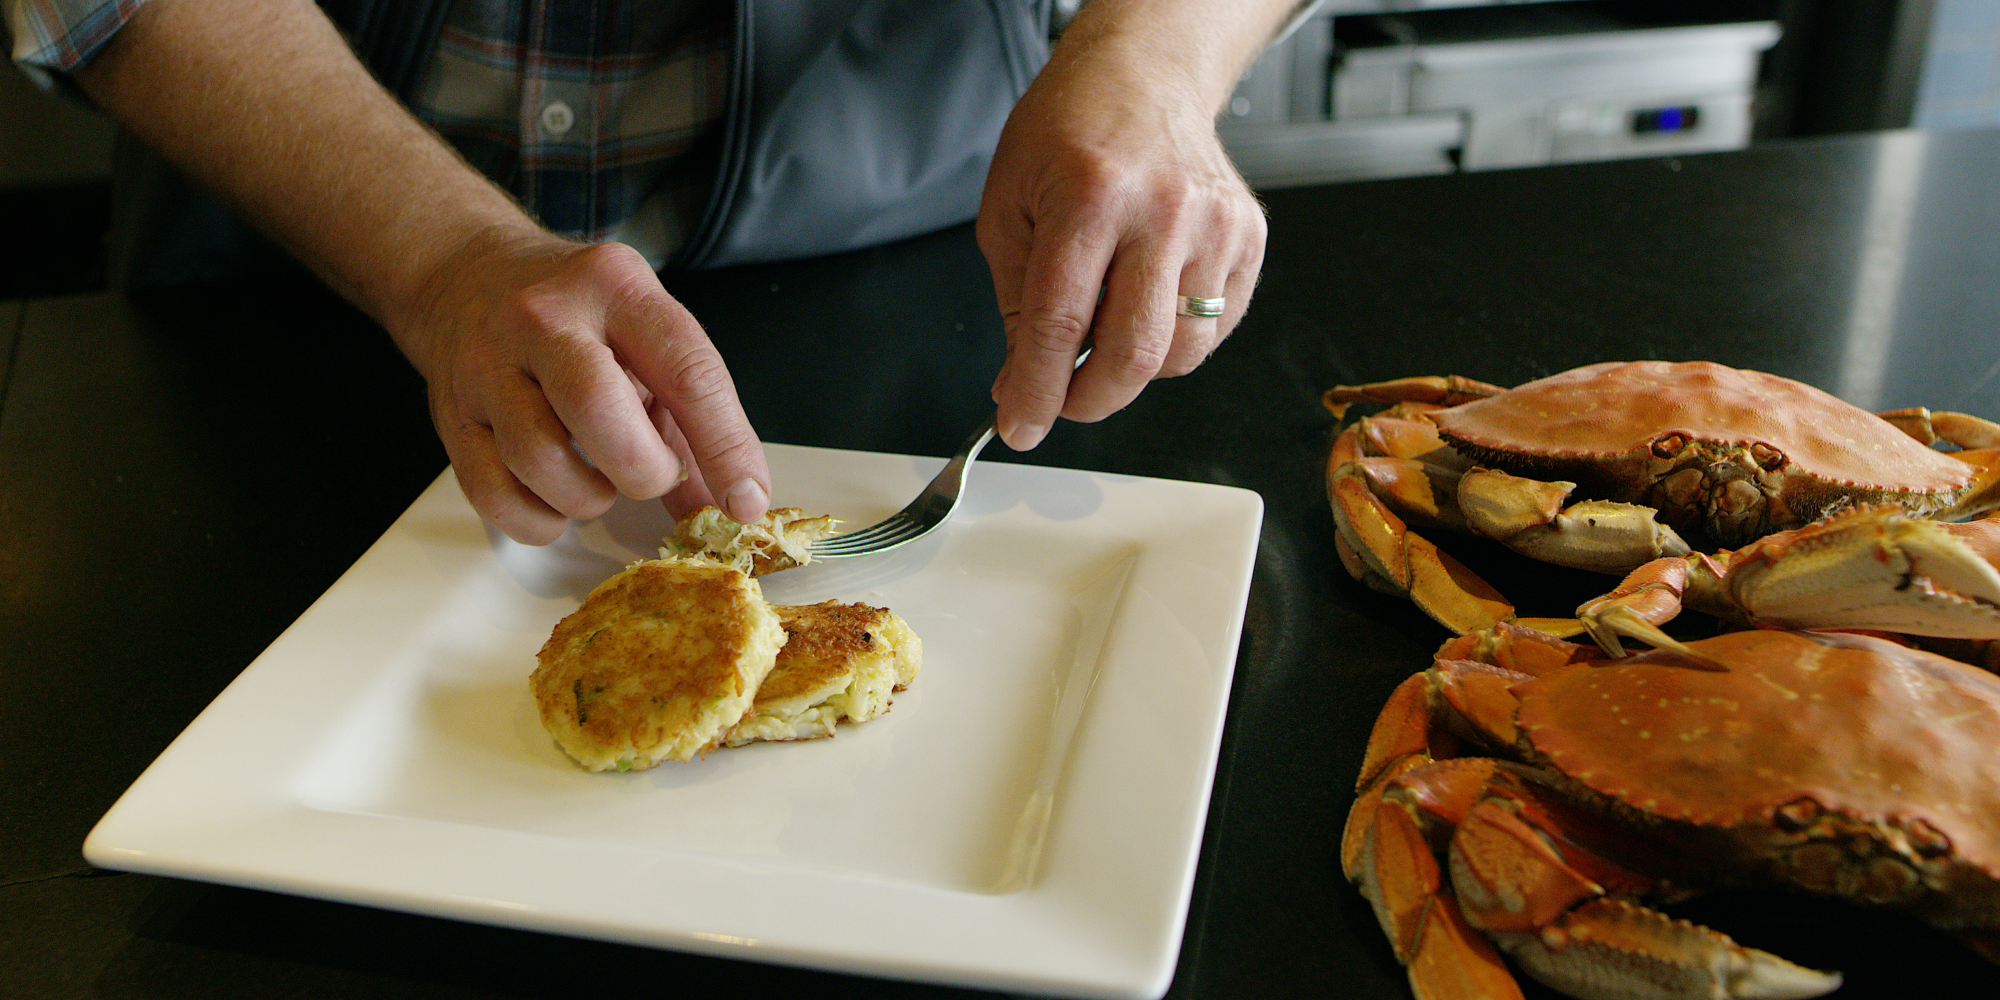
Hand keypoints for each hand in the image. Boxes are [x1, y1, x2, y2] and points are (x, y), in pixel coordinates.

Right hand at [400, 228, 769, 543]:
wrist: (466, 276)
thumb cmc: (576, 315)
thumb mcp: (644, 337)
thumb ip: (691, 420)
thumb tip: (728, 502)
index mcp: (616, 287)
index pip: (685, 369)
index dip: (725, 444)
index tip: (746, 498)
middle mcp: (544, 318)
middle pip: (598, 411)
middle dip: (642, 469)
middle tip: (653, 477)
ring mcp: (487, 364)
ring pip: (541, 461)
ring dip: (587, 497)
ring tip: (598, 478)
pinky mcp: (450, 414)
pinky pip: (496, 496)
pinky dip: (540, 519)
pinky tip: (556, 497)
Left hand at [975, 18, 1267, 450]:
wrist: (1142, 77)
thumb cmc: (1069, 133)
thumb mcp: (1010, 209)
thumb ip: (1017, 304)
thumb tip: (1021, 384)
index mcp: (1090, 196)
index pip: (1060, 323)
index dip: (1036, 390)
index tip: (1020, 426)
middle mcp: (1163, 210)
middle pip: (1133, 353)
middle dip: (1088, 400)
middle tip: (1061, 399)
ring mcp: (1216, 225)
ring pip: (1179, 353)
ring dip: (1132, 370)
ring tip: (1103, 331)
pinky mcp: (1248, 238)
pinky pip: (1214, 329)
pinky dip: (1174, 340)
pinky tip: (1145, 304)